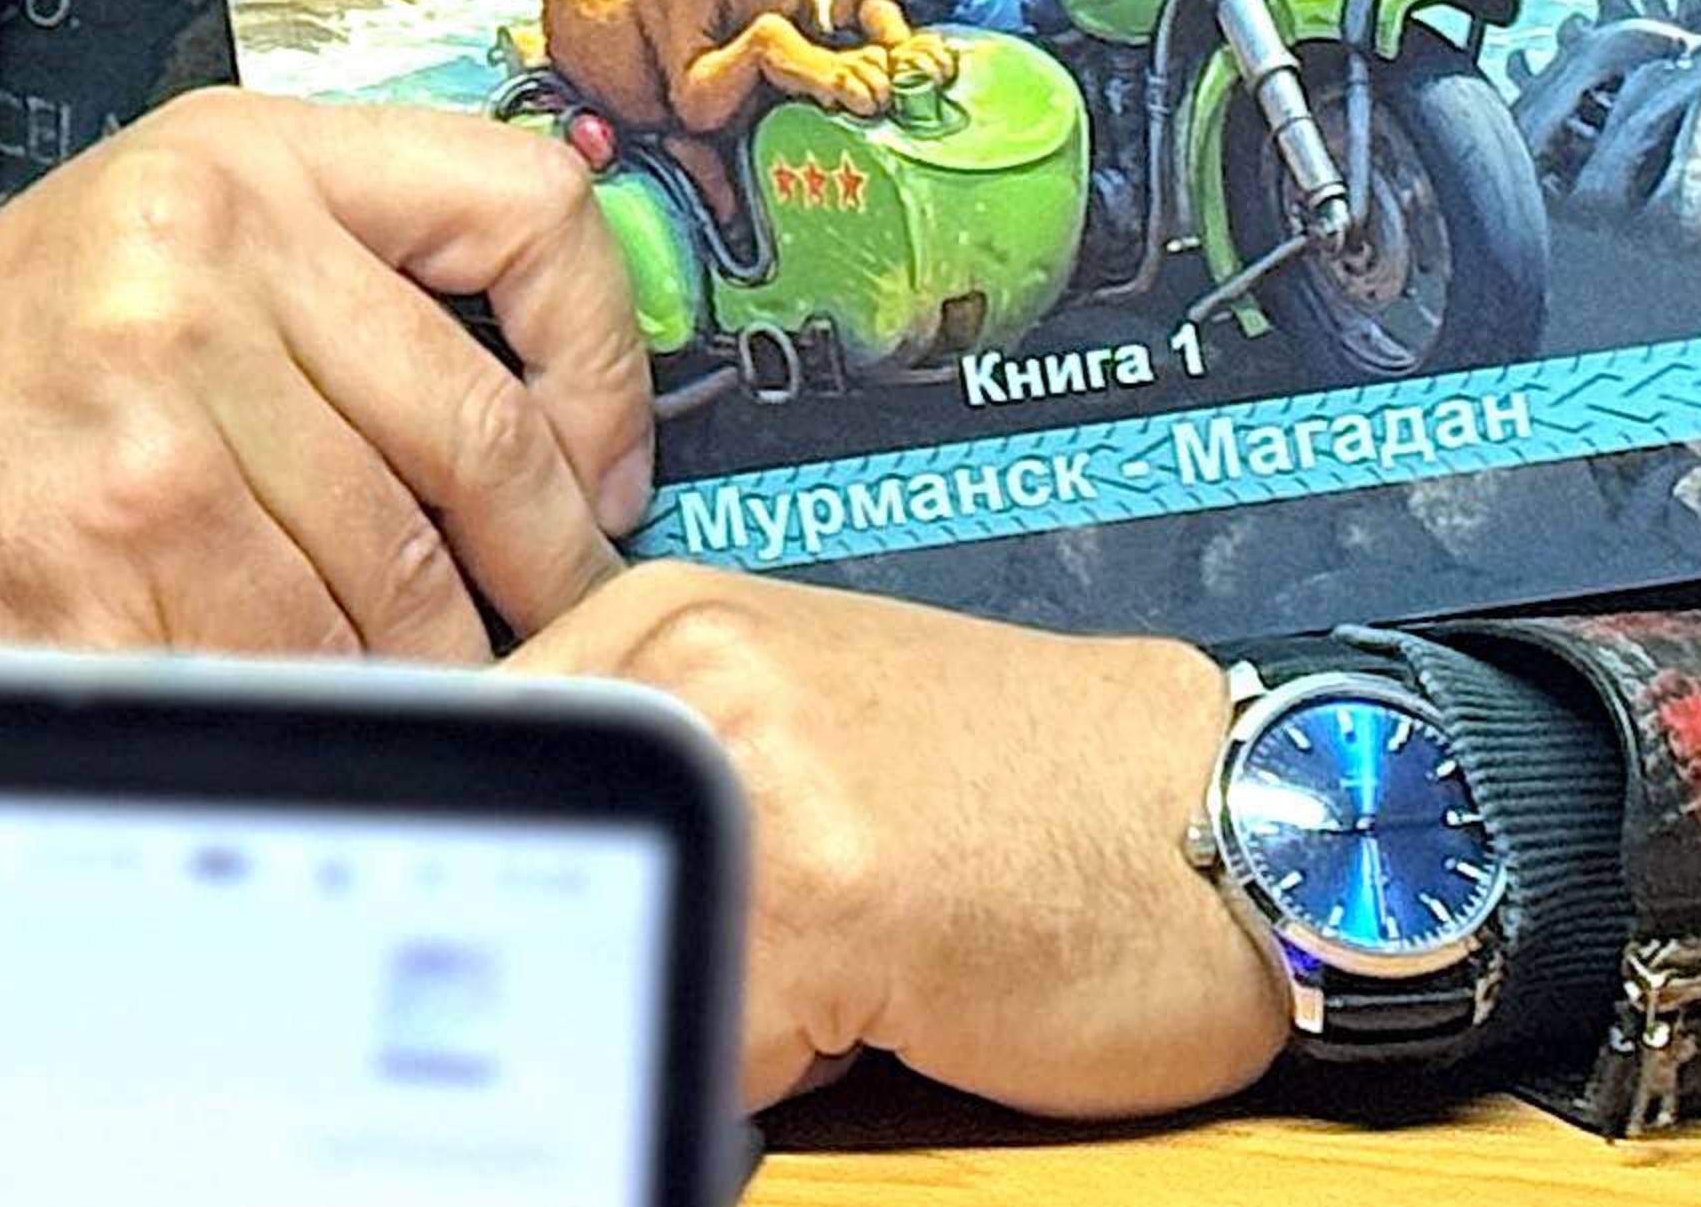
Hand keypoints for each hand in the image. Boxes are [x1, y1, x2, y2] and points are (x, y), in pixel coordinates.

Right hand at [0, 87, 654, 657]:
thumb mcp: (169, 232)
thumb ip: (350, 263)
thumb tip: (571, 384)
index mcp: (235, 160)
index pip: (525, 207)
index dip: (604, 353)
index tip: (601, 452)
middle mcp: (198, 269)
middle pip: (482, 439)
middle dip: (540, 560)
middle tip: (549, 609)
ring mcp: (154, 425)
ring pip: (405, 579)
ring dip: (439, 655)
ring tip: (420, 663)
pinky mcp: (114, 569)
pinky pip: (306, 670)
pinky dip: (338, 708)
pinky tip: (315, 696)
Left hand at [512, 567, 1285, 1117]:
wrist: (1237, 820)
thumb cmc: (1038, 814)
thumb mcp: (805, 752)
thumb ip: (657, 795)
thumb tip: (504, 911)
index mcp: (658, 624)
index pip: (464, 776)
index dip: (467, 899)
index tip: (469, 975)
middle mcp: (685, 664)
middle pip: (518, 875)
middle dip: (558, 975)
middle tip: (629, 1013)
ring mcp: (753, 762)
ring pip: (606, 962)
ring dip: (669, 1019)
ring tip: (789, 1014)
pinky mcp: (827, 883)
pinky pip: (705, 1032)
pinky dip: (746, 1076)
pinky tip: (853, 1036)